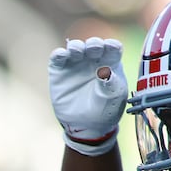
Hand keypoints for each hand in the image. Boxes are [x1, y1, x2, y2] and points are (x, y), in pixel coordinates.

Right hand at [49, 37, 127, 154]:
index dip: (112, 45)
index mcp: (111, 64)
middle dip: (93, 43)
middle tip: (92, 48)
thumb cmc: (104, 111)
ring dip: (76, 46)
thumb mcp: (112, 99)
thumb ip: (110, 84)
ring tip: (76, 52)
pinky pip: (58, 57)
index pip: (113, 48)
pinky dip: (59, 53)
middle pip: (94, 45)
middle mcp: (93, 61)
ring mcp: (75, 64)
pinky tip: (61, 55)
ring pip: (75, 47)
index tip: (110, 47)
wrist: (85, 127)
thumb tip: (105, 72)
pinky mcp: (59, 70)